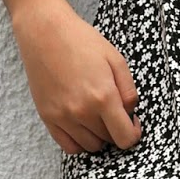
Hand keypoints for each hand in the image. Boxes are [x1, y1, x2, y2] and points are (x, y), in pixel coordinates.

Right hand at [11, 0, 141, 155]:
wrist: (45, 32)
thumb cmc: (82, 41)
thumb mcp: (116, 59)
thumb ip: (129, 90)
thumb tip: (130, 113)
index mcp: (103, 97)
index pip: (125, 138)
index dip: (134, 133)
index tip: (133, 121)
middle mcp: (82, 112)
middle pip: (108, 141)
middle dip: (116, 129)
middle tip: (114, 110)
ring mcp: (62, 117)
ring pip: (90, 146)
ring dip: (99, 136)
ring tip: (98, 115)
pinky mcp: (47, 117)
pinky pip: (68, 146)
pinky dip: (80, 141)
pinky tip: (84, 125)